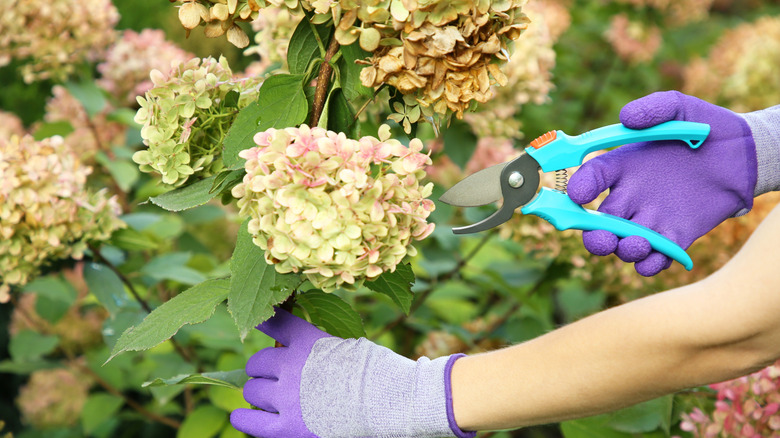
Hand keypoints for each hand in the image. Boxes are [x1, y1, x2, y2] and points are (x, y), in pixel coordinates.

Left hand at [230, 308, 470, 437]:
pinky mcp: (286, 427)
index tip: (261, 320)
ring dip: (258, 393)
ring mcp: (285, 397)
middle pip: (257, 363)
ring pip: (252, 391)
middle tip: (275, 376)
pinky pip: (252, 423)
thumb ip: (319, 347)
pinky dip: (243, 419)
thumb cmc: (376, 372)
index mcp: (305, 341)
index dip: (265, 321)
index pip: (274, 322)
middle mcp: (288, 365)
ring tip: (269, 398)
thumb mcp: (347, 345)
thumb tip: (300, 347)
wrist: (386, 402)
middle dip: (264, 369)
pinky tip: (240, 417)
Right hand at [567, 91, 756, 275]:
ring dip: (623, 249)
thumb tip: (625, 118)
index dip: (581, 187)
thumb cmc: (707, 128)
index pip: (591, 177)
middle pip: (598, 222)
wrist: (744, 156)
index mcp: (623, 165)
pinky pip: (654, 259)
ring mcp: (651, 219)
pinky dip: (650, 264)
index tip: (579, 194)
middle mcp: (630, 196)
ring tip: (637, 243)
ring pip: (623, 244)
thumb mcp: (681, 108)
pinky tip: (655, 256)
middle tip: (600, 237)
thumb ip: (653, 108)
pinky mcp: (676, 236)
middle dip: (593, 234)